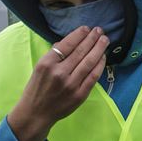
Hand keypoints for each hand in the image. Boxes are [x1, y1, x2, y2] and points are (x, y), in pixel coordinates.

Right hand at [6, 26, 109, 140]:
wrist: (36, 112)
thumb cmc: (37, 88)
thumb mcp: (39, 68)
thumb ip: (53, 55)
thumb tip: (68, 42)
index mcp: (47, 63)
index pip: (66, 44)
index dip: (78, 35)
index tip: (86, 28)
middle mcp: (59, 73)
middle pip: (80, 52)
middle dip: (92, 39)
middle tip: (100, 30)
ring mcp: (71, 84)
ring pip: (89, 62)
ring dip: (99, 49)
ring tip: (105, 40)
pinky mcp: (80, 94)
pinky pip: (93, 77)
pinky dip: (100, 66)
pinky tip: (103, 57)